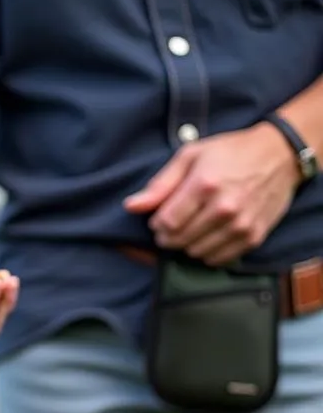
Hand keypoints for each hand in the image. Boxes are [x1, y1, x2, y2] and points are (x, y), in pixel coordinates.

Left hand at [125, 123, 301, 266]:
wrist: (281, 154)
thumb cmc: (230, 153)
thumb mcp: (191, 156)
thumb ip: (159, 184)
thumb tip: (131, 206)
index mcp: (205, 185)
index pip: (166, 224)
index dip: (157, 224)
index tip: (160, 217)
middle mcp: (224, 208)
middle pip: (178, 241)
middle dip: (169, 236)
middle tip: (174, 223)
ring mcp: (240, 225)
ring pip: (195, 253)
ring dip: (188, 244)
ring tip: (194, 226)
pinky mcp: (252, 237)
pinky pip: (216, 259)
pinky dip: (207, 252)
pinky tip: (209, 234)